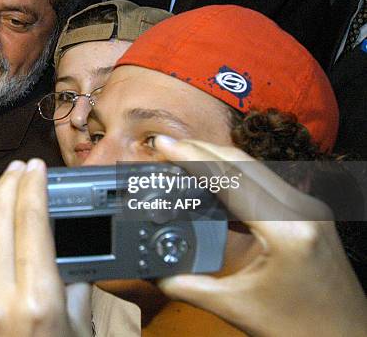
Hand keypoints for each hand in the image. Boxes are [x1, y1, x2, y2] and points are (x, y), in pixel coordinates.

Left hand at [0, 159, 91, 336]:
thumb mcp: (78, 326)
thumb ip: (75, 287)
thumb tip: (70, 258)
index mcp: (39, 299)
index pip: (31, 225)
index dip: (32, 189)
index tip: (36, 169)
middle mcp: (3, 298)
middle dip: (8, 186)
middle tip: (19, 168)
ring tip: (2, 183)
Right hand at [152, 137, 366, 336]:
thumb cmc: (301, 329)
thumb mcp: (235, 308)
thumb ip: (188, 286)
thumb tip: (154, 273)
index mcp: (287, 230)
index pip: (232, 180)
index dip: (194, 158)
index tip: (164, 145)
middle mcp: (303, 210)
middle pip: (244, 163)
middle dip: (201, 149)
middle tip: (166, 146)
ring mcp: (309, 208)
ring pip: (256, 169)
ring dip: (218, 160)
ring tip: (183, 159)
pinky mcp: (309, 213)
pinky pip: (266, 184)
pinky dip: (235, 178)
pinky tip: (212, 182)